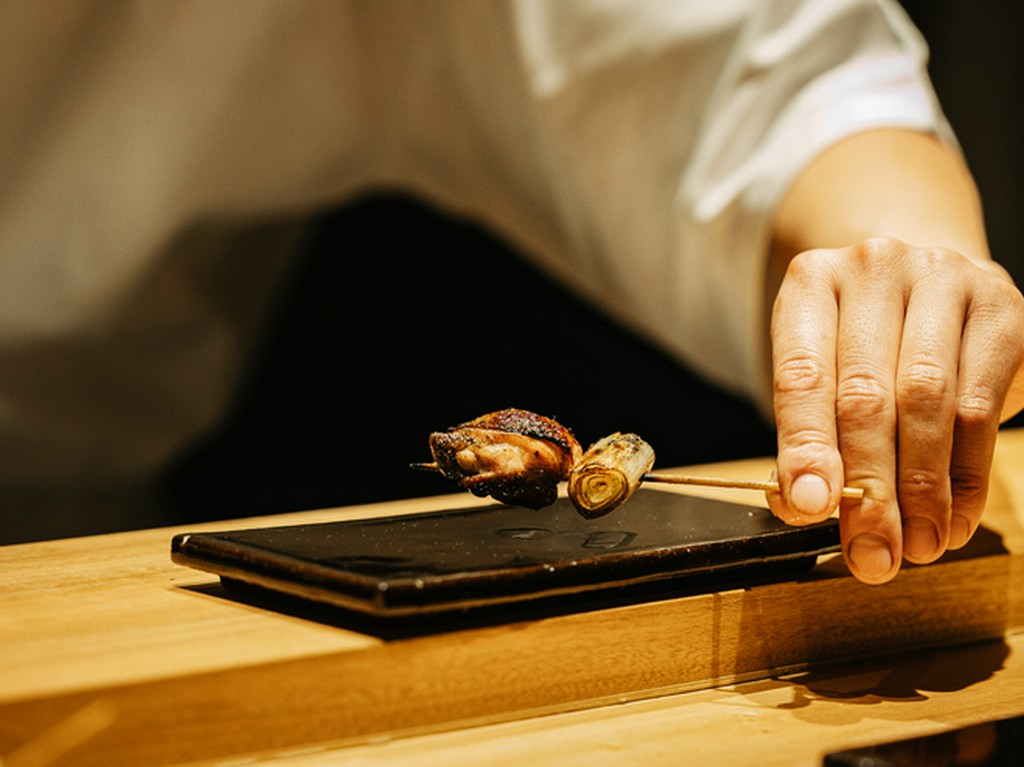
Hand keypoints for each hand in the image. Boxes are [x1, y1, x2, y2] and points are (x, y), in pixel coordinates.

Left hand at [766, 237, 1023, 583]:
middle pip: (866, 395)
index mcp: (809, 285)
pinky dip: (966, 474)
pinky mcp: (999, 308)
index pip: (801, 375)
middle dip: (869, 488)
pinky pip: (980, 405)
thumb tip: (802, 506)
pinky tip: (954, 518)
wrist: (921, 284)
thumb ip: (805, 436)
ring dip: (922, 490)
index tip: (809, 507)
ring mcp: (941, 280)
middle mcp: (873, 270)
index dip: (805, 446)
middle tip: (871, 555)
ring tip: (917, 547)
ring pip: (928, 402)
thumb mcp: (817, 375)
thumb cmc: (856, 342)